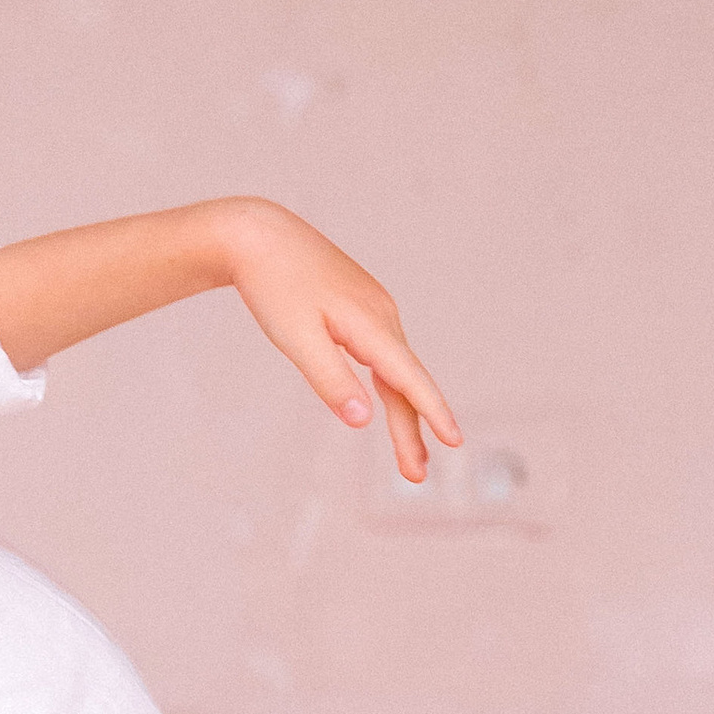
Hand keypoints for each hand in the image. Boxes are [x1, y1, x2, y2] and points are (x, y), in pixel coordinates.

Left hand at [225, 199, 460, 483]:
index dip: (433, 412)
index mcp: (370, 324)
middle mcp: (382, 315)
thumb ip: (330, 380)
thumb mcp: (296, 339)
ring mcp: (374, 309)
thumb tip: (363, 421)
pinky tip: (389, 403)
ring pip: (395, 371)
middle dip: (412, 431)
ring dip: (403, 413)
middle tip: (415, 477)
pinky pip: (384, 356)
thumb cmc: (273, 286)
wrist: (259, 236)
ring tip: (408, 456)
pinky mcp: (361, 308)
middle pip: (405, 383)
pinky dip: (391, 386)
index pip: (409, 378)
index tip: (454, 441)